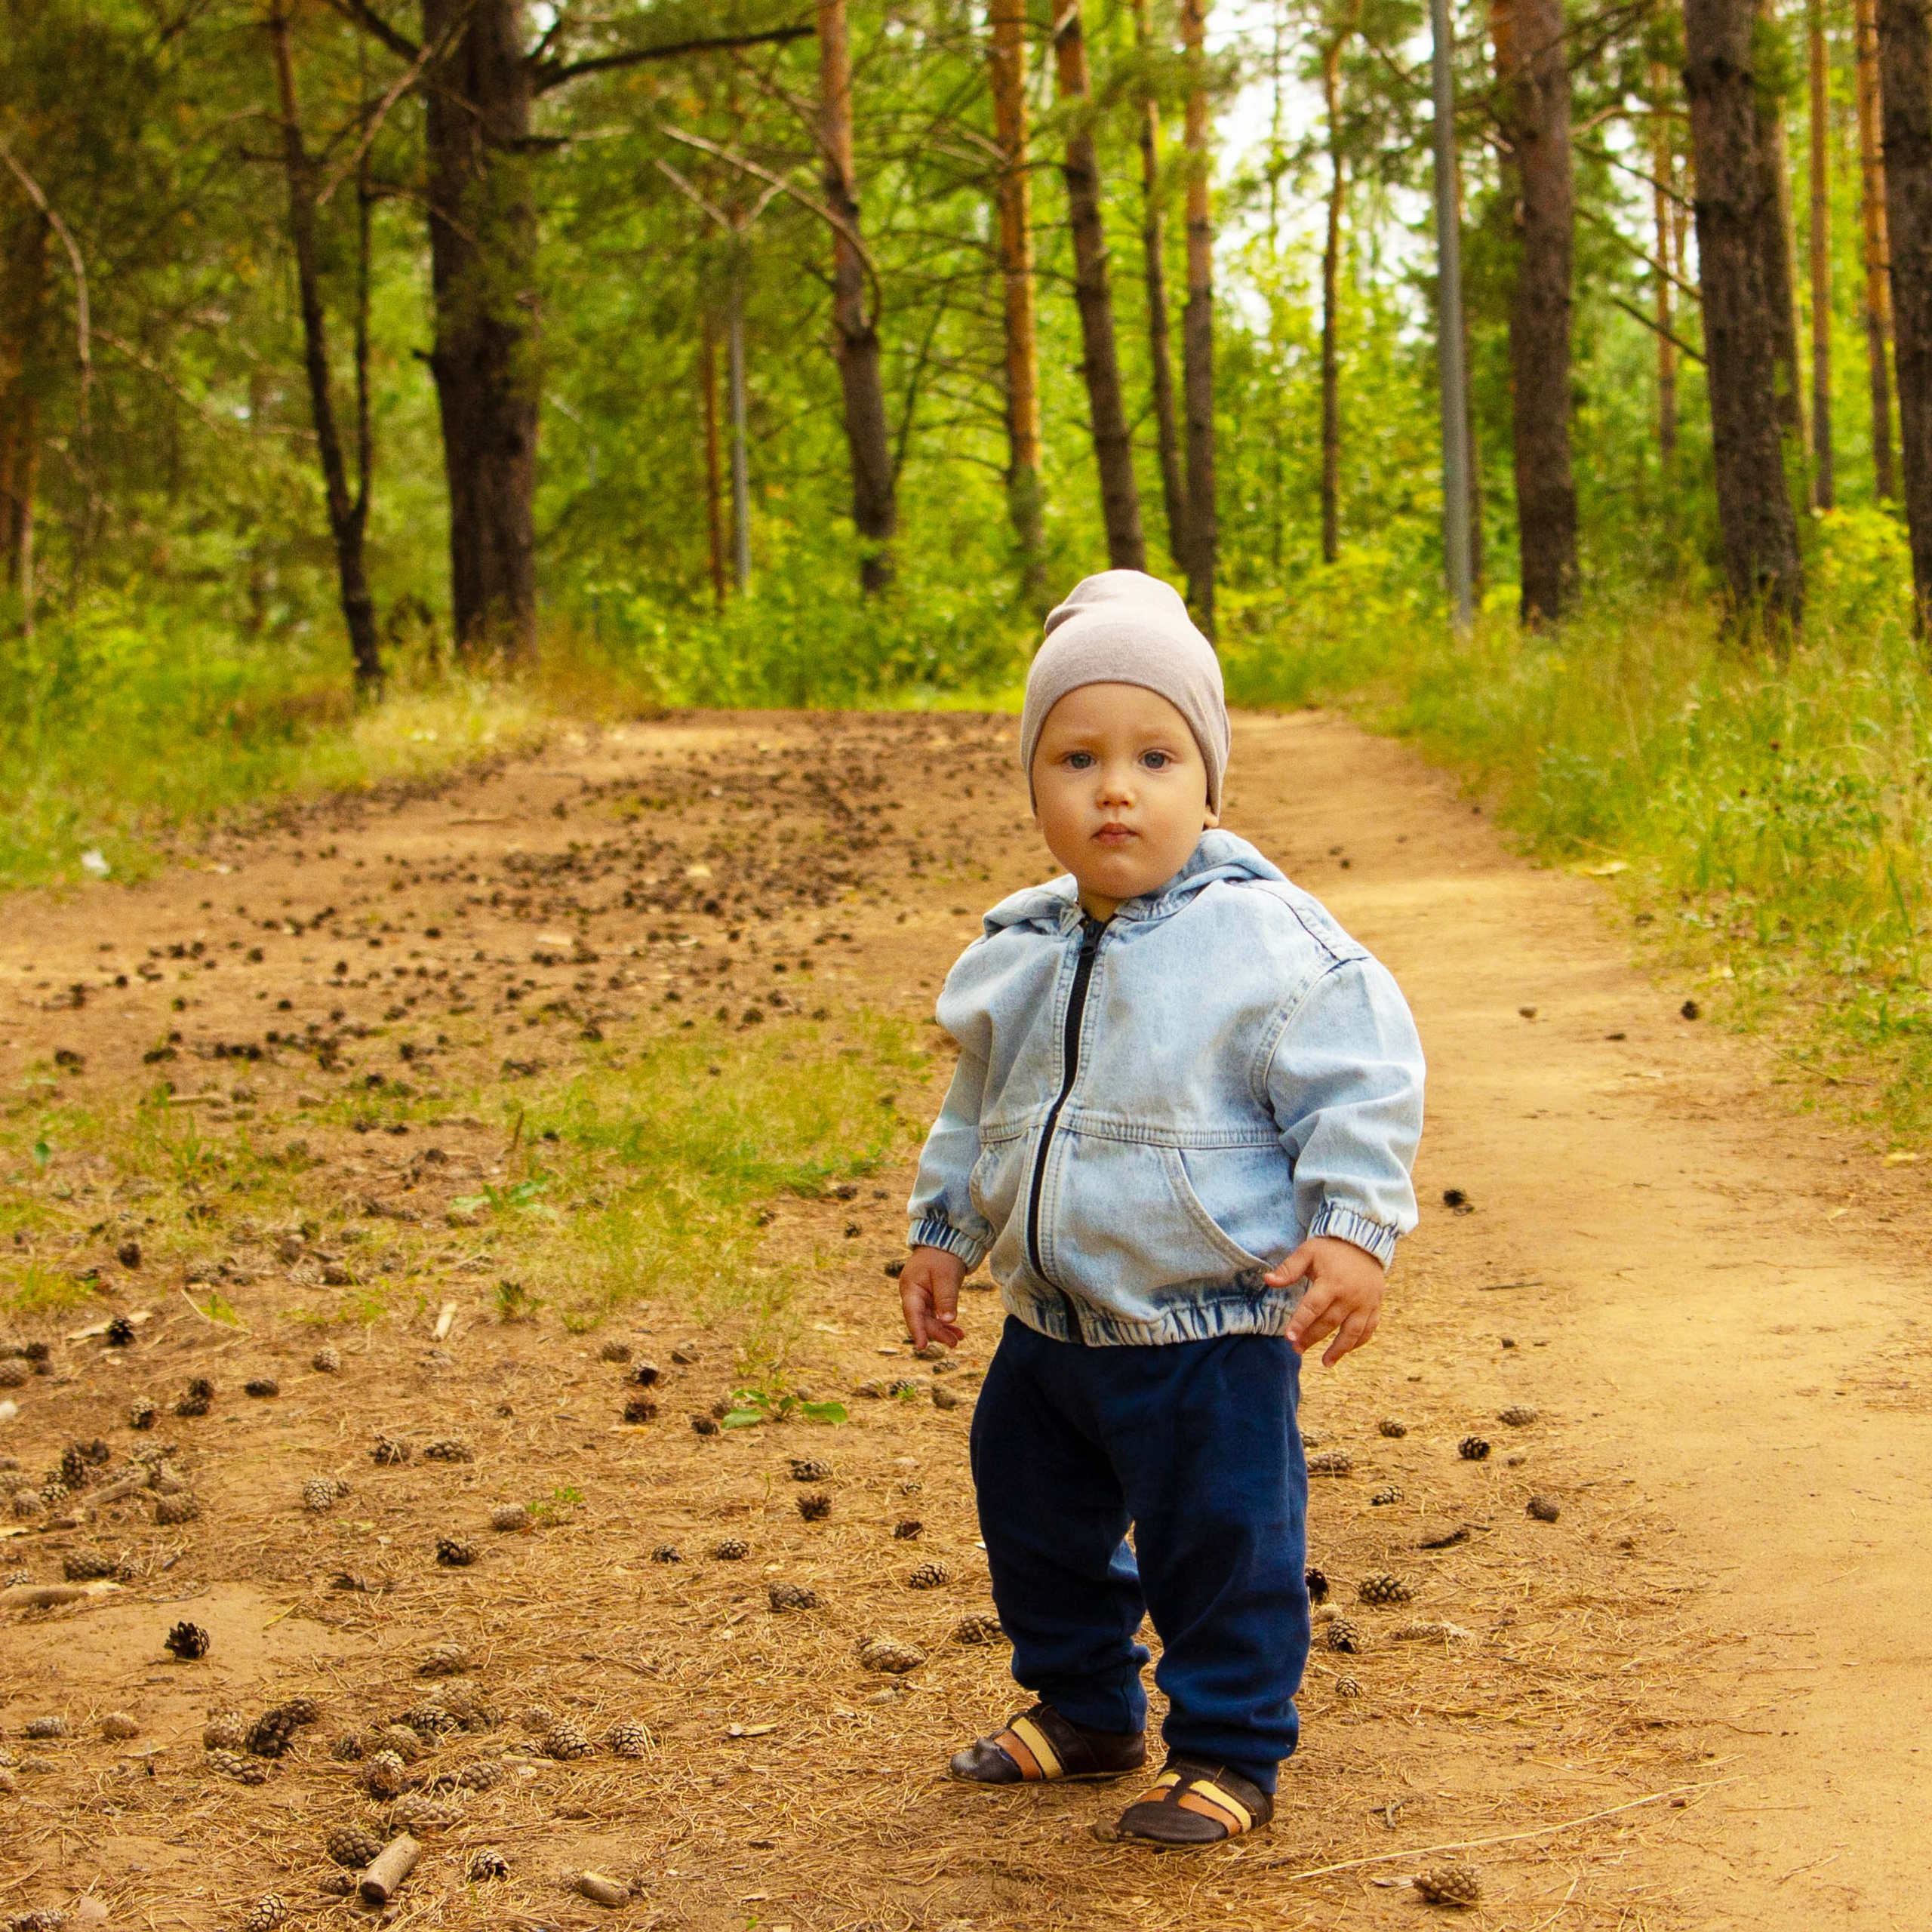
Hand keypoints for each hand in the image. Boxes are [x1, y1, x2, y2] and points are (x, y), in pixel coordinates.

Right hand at [900, 1244, 966, 1350]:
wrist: (945, 1242)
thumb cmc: (943, 1256)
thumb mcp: (946, 1276)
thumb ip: (946, 1298)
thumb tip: (948, 1321)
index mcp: (910, 1287)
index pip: (912, 1313)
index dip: (917, 1330)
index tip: (922, 1346)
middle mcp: (912, 1294)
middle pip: (922, 1319)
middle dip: (937, 1332)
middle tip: (954, 1343)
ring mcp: (920, 1297)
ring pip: (929, 1319)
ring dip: (942, 1329)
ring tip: (958, 1339)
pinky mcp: (929, 1297)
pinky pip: (935, 1314)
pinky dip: (945, 1322)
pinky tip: (956, 1330)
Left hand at [1272, 1235, 1384, 1367]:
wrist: (1365, 1241)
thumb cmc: (1332, 1248)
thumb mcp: (1308, 1252)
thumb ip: (1288, 1269)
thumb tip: (1267, 1280)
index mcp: (1332, 1282)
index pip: (1313, 1307)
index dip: (1300, 1323)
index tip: (1289, 1338)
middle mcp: (1350, 1296)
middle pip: (1329, 1323)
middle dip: (1312, 1338)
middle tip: (1296, 1349)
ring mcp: (1365, 1303)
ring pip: (1352, 1332)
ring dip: (1339, 1350)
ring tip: (1325, 1363)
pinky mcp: (1375, 1306)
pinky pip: (1369, 1329)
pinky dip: (1358, 1343)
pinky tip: (1346, 1351)